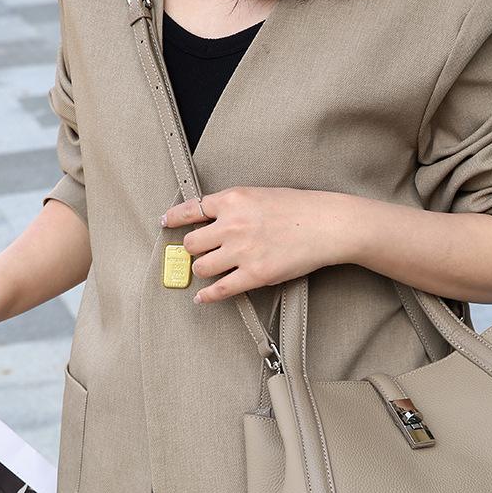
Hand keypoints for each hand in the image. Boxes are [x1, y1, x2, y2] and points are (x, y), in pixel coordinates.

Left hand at [161, 186, 353, 302]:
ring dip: (204, 270)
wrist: (326, 225)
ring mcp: (242, 251)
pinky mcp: (255, 275)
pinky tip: (203, 297)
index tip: (165, 223)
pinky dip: (207, 296)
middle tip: (199, 253)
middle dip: (193, 250)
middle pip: (192, 243)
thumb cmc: (299, 208)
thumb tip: (212, 219)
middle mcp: (232, 225)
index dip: (173, 218)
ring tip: (211, 270)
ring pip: (202, 267)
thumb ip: (234, 206)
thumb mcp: (260, 195)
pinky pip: (220, 289)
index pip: (190, 209)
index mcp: (232, 200)